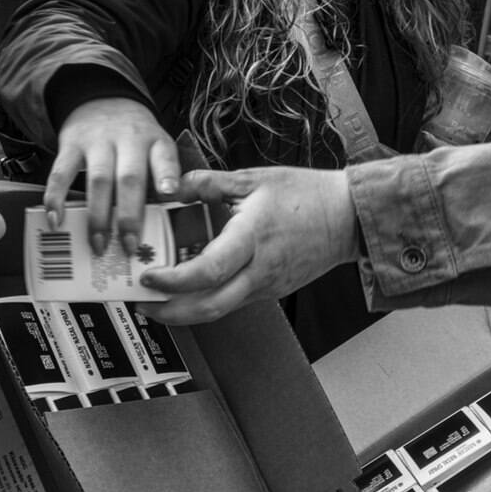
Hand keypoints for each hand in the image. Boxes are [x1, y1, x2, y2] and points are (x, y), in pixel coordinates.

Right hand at [44, 98, 180, 255]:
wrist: (103, 99)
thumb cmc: (135, 138)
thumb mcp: (156, 147)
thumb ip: (161, 177)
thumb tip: (165, 222)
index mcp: (155, 142)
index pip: (165, 157)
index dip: (168, 176)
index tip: (170, 195)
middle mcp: (128, 140)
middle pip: (130, 177)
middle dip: (129, 215)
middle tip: (129, 246)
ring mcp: (98, 141)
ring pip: (98, 180)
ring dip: (98, 216)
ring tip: (98, 244)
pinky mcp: (71, 145)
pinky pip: (62, 173)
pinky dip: (56, 198)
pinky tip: (57, 220)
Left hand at [138, 166, 359, 324]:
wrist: (348, 218)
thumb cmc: (306, 195)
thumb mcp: (254, 178)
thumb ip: (210, 182)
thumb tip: (174, 186)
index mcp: (252, 238)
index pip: (207, 271)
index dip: (173, 280)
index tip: (149, 277)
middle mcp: (259, 270)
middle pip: (209, 308)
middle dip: (170, 313)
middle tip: (143, 305)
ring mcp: (267, 285)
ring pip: (220, 310)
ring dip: (186, 312)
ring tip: (159, 301)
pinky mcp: (271, 290)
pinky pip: (233, 302)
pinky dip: (207, 301)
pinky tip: (192, 290)